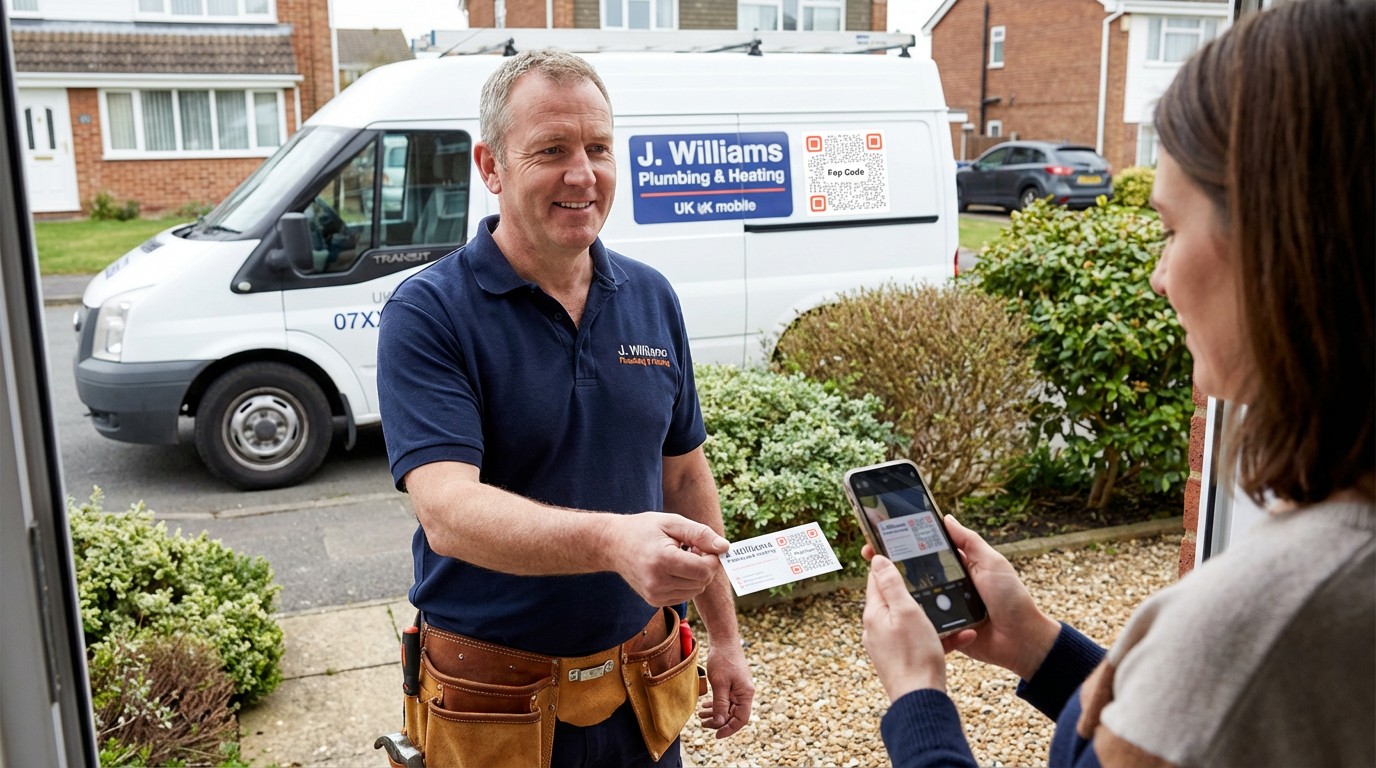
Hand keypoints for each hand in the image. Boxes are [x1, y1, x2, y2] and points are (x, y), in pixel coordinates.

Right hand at [608, 512, 728, 605]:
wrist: (612, 545)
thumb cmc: (643, 529)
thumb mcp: (672, 523)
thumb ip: (700, 534)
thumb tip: (725, 547)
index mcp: (662, 561)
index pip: (704, 570)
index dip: (711, 557)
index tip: (700, 544)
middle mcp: (658, 583)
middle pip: (702, 581)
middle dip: (704, 564)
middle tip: (690, 547)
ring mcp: (655, 595)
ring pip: (696, 590)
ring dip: (696, 574)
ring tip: (681, 556)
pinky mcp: (654, 601)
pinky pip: (684, 595)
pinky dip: (686, 582)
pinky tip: (674, 568)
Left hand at [697, 644, 754, 737]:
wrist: (723, 641)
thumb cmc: (723, 660)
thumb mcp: (719, 683)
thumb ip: (720, 704)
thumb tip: (719, 723)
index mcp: (746, 694)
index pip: (741, 719)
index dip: (729, 729)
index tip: (716, 735)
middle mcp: (745, 693)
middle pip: (733, 715)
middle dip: (718, 721)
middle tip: (703, 723)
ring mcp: (739, 689)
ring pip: (728, 708)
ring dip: (715, 714)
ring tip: (701, 716)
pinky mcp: (732, 685)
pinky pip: (725, 700)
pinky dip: (716, 705)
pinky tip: (705, 706)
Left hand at [862, 555, 946, 702]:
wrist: (921, 700)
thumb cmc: (914, 655)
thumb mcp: (906, 611)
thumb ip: (891, 584)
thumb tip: (876, 560)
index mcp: (874, 614)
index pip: (876, 579)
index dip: (888, 563)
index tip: (901, 551)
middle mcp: (876, 629)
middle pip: (895, 600)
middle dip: (915, 590)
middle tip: (933, 578)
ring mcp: (889, 646)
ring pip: (912, 621)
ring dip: (934, 615)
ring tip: (954, 610)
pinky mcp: (903, 660)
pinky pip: (922, 641)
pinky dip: (940, 637)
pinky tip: (961, 636)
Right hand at [864, 517, 1060, 679]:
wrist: (1021, 641)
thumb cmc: (1011, 599)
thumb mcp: (992, 563)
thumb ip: (969, 542)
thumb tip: (946, 518)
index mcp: (959, 566)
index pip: (928, 550)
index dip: (907, 541)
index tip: (884, 533)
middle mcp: (948, 584)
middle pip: (915, 571)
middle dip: (893, 563)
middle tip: (870, 553)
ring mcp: (944, 606)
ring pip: (915, 595)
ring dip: (898, 589)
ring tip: (876, 578)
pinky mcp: (943, 627)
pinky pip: (922, 619)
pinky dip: (910, 614)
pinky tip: (892, 607)